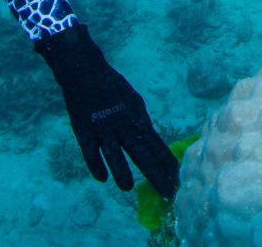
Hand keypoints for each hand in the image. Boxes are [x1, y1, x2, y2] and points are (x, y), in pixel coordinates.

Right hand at [35, 26, 179, 198]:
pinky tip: (101, 178)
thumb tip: (151, 141)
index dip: (166, 162)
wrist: (85, 71)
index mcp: (137, 116)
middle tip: (166, 191)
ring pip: (113, 153)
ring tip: (128, 187)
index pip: (156, 144)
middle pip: (141, 152)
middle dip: (155, 173)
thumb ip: (140, 122)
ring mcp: (102, 127)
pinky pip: (89, 151)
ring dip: (121, 170)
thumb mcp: (133, 101)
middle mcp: (122, 124)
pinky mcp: (83, 130)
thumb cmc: (112, 87)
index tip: (177, 178)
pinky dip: (95, 164)